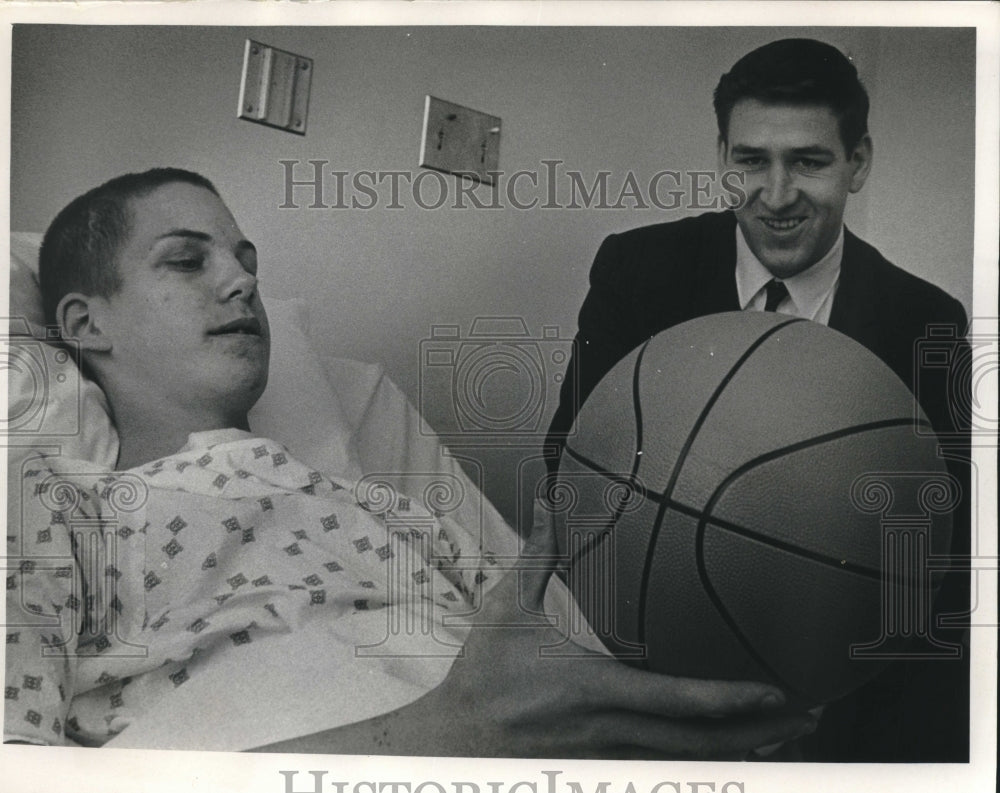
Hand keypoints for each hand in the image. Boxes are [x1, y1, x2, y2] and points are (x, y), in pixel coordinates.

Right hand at [254, 505, 815, 757]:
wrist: (454, 741)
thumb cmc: (482, 675)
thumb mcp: (505, 610)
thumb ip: (535, 555)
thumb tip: (545, 497)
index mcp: (591, 688)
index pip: (676, 699)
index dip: (731, 699)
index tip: (776, 688)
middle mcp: (610, 730)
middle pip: (700, 742)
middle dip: (761, 730)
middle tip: (812, 713)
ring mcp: (610, 757)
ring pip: (689, 763)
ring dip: (743, 750)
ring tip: (791, 733)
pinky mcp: (603, 767)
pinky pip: (665, 770)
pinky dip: (706, 762)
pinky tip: (737, 752)